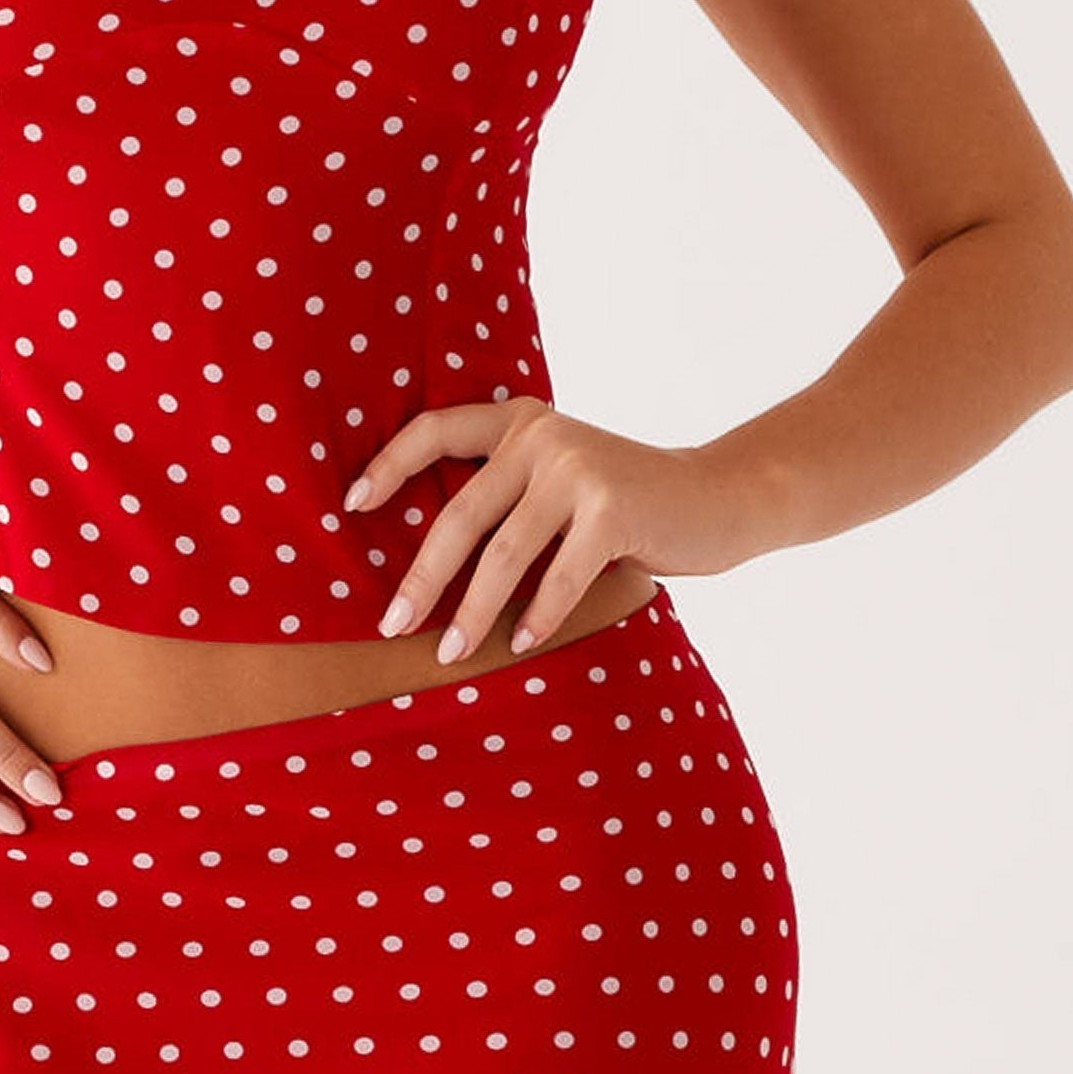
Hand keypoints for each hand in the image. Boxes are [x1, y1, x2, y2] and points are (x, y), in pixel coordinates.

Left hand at [344, 396, 772, 662]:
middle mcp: (543, 436)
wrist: (721, 498)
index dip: (389, 464)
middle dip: (422, 576)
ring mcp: (578, 470)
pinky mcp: (613, 509)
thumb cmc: (628, 503)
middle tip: (391, 624)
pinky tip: (518, 645)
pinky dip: (535, 617)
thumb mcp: (563, 478)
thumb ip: (511, 493)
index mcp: (522, 421)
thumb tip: (427, 559)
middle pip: (461, 513)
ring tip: (449, 653)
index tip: (351, 504)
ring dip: (472, 612)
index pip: (436, 429)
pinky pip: (557, 577)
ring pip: (504, 554)